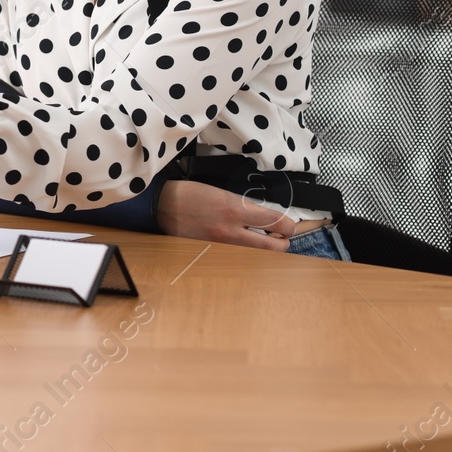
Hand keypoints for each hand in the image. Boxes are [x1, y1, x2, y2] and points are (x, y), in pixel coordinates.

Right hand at [155, 179, 297, 250]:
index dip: (288, 226)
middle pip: (273, 246)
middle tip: (283, 238)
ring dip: (266, 250)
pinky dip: (245, 253)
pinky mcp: (213, 254)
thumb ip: (244, 207)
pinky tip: (243, 246)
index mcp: (235, 209)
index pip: (276, 223)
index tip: (289, 226)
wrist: (162, 206)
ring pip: (257, 255)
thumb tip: (265, 218)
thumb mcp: (222, 194)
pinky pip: (238, 257)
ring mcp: (222, 245)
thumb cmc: (191, 194)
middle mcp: (231, 230)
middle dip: (283, 243)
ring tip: (266, 243)